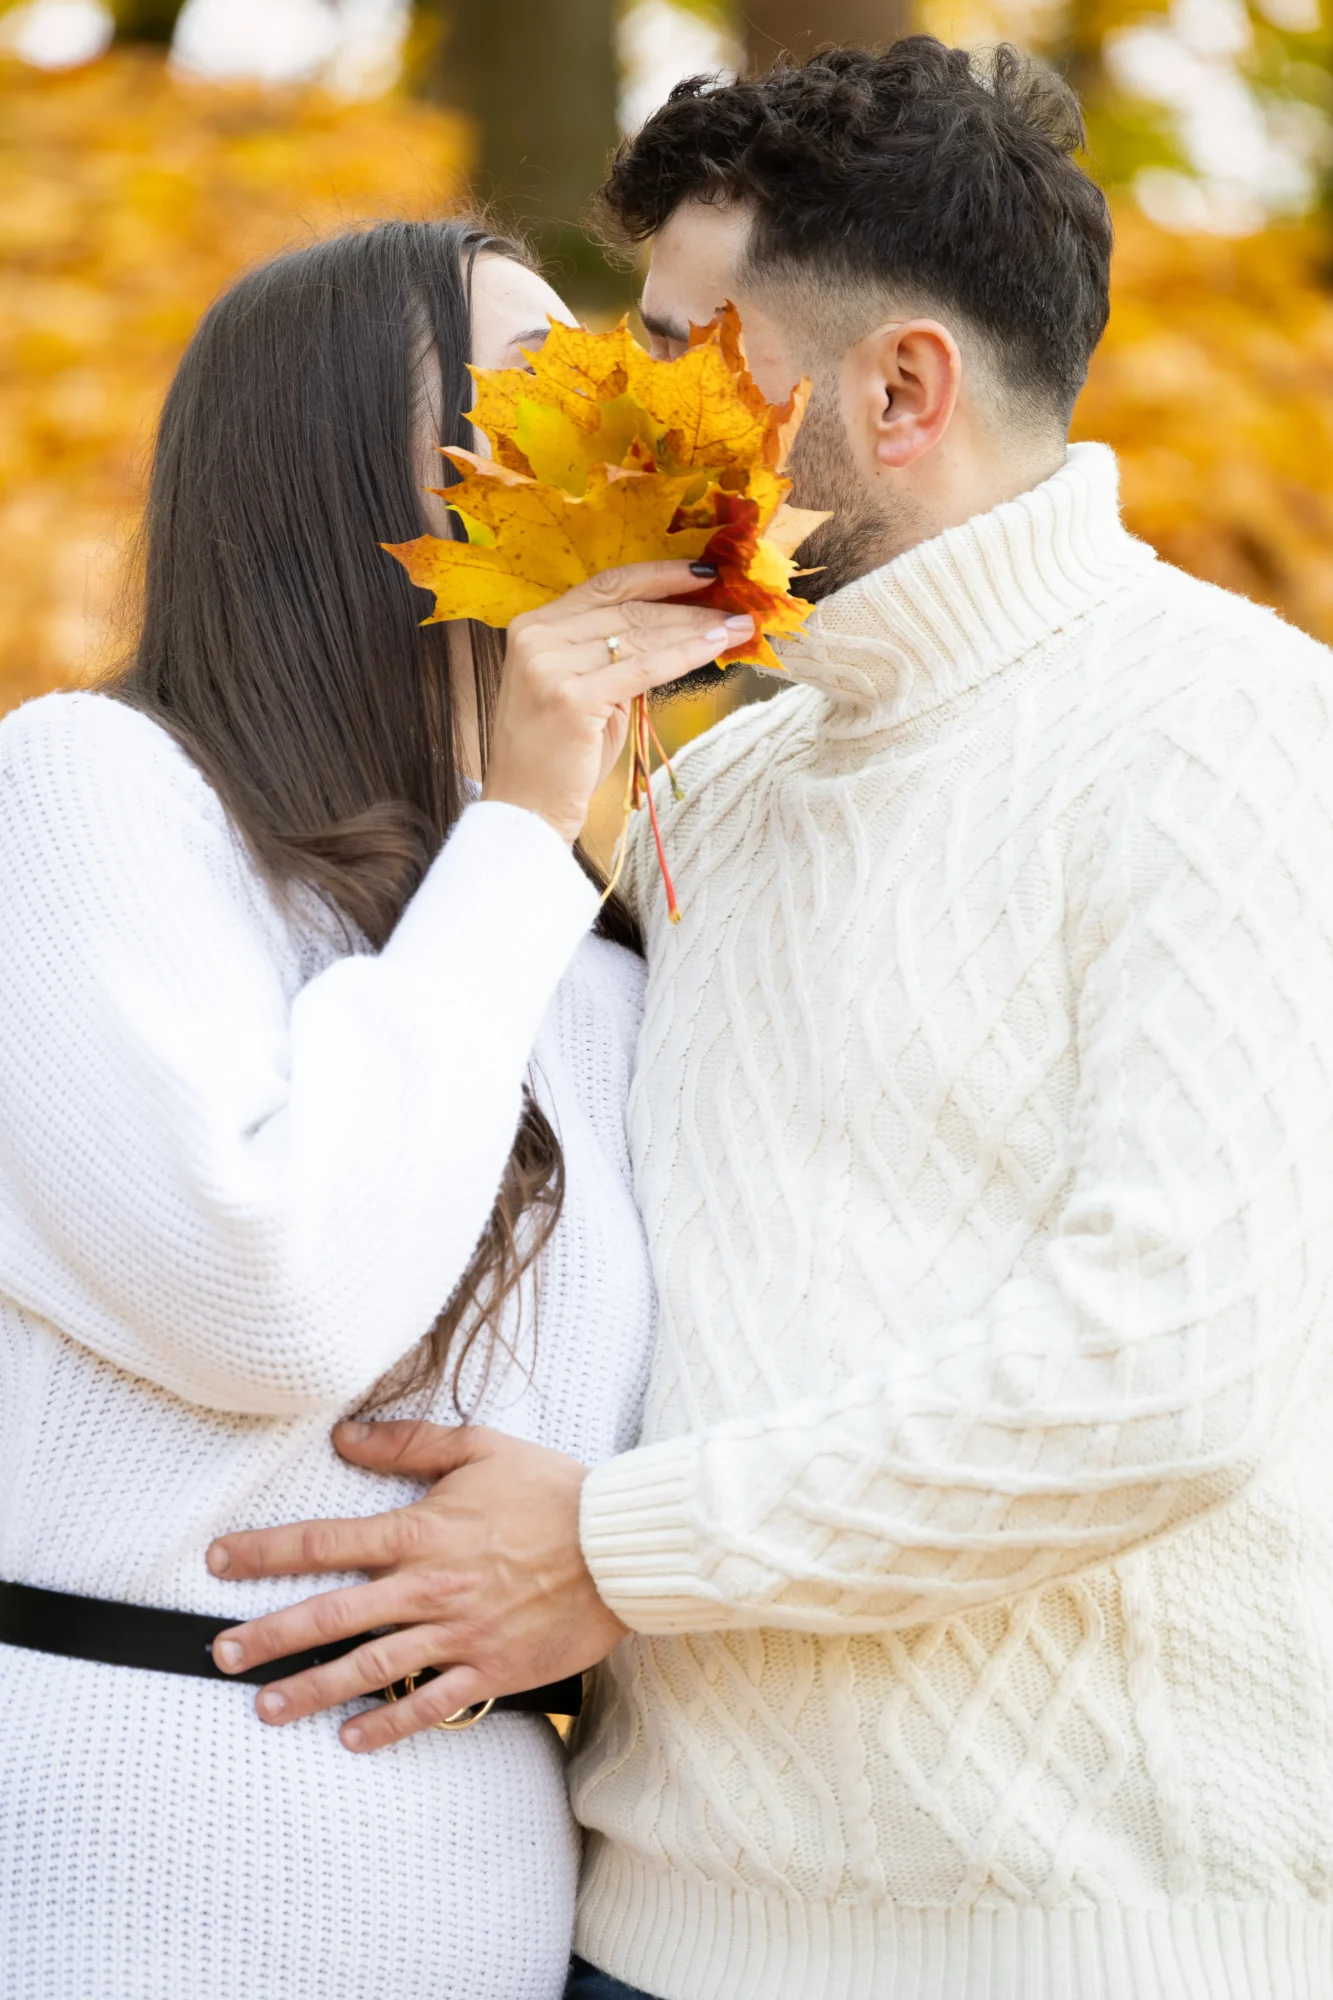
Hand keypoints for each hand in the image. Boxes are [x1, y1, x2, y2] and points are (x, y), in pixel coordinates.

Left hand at [204, 1421, 627, 1750]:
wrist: (619, 1546)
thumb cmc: (552, 1490)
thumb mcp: (481, 1447)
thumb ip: (408, 1444)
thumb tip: (344, 1436)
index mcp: (421, 1531)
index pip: (325, 1541)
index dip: (265, 1551)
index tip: (218, 1560)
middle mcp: (428, 1587)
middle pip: (331, 1615)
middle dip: (269, 1635)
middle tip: (220, 1654)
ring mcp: (457, 1634)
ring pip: (369, 1668)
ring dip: (312, 1690)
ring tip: (266, 1708)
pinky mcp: (491, 1669)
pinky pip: (430, 1704)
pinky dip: (389, 1725)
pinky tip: (352, 1739)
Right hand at [483, 559, 752, 842]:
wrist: (525, 809)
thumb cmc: (558, 755)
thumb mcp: (583, 690)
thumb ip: (611, 654)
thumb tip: (674, 627)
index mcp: (533, 626)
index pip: (605, 586)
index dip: (657, 575)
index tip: (701, 573)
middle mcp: (537, 637)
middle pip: (628, 609)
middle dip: (687, 607)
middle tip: (734, 605)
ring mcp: (550, 665)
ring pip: (640, 636)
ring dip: (696, 628)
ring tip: (737, 626)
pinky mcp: (572, 697)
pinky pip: (644, 668)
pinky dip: (687, 654)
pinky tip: (718, 644)